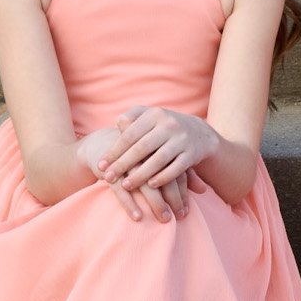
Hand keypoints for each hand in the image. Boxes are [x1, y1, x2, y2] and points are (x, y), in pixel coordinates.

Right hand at [75, 126, 193, 224]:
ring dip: (156, 203)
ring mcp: (127, 161)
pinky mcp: (111, 169)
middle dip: (173, 199)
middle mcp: (145, 154)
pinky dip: (130, 203)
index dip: (182, 192)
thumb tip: (204, 190)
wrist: (104, 143)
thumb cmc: (139, 155)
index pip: (175, 172)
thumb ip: (182, 173)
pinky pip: (120, 189)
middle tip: (180, 217)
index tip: (186, 211)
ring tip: (164, 220)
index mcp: (159, 150)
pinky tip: (138, 217)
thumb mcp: (159, 161)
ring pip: (144, 184)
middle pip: (163, 177)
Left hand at [102, 107, 218, 192]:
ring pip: (158, 160)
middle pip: (142, 148)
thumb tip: (118, 123)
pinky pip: (177, 168)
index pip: (130, 134)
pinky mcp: (192, 154)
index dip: (114, 151)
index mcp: (154, 114)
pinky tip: (151, 186)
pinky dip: (163, 177)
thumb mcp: (150, 117)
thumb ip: (132, 118)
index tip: (101, 165)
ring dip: (141, 175)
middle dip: (123, 164)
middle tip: (107, 178)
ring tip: (126, 186)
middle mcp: (169, 124)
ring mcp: (182, 139)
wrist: (199, 133)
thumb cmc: (164, 127)